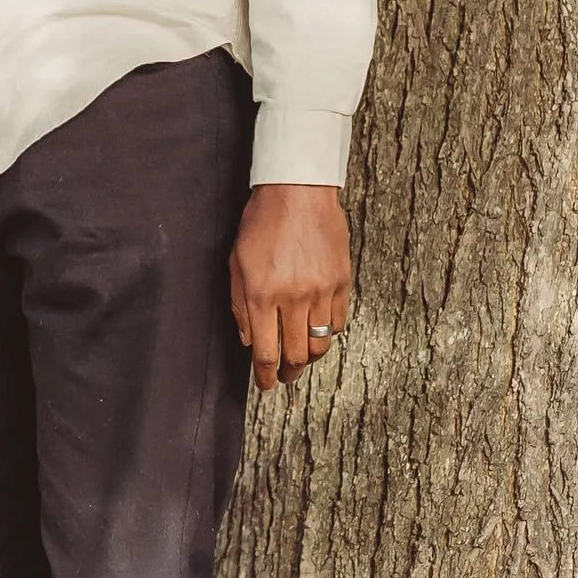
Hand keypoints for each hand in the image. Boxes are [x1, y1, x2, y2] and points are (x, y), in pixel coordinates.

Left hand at [230, 183, 351, 391]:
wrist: (297, 192)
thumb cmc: (261, 224)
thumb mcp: (236, 263)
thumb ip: (239, 306)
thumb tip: (248, 340)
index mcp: (263, 295)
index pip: (265, 352)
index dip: (265, 376)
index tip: (265, 385)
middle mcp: (293, 298)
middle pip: (296, 355)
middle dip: (288, 372)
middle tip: (284, 376)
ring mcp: (321, 291)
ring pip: (320, 344)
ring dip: (310, 358)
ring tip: (302, 358)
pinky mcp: (341, 282)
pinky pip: (338, 323)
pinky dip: (327, 334)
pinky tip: (318, 332)